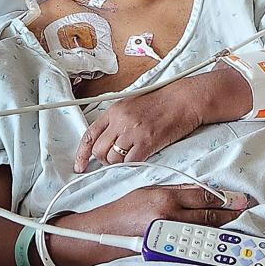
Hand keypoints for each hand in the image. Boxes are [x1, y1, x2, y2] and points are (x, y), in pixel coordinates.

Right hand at [49, 185, 255, 265]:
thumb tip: (205, 192)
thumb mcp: (151, 190)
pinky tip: (214, 236)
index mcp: (166, 199)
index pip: (203, 198)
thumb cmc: (126, 209)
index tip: (238, 199)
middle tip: (243, 211)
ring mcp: (167, 237)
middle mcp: (168, 218)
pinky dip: (205, 239)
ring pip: (202, 232)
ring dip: (220, 227)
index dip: (225, 199)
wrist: (104, 233)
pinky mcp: (164, 251)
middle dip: (229, 214)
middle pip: (208, 216)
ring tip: (234, 223)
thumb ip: (178, 191)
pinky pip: (191, 244)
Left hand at [74, 73, 249, 172]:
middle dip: (104, 160)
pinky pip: (130, 162)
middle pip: (99, 150)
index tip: (80, 166)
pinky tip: (139, 158)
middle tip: (115, 159)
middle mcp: (120, 121)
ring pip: (113, 159)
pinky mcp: (147, 141)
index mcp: (114, 110)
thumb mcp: (133, 105)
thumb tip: (106, 142)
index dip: (81, 154)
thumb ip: (117, 121)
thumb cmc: (162, 102)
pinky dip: (132, 164)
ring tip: (130, 157)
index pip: (89, 135)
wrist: (184, 99)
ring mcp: (133, 131)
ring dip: (119, 163)